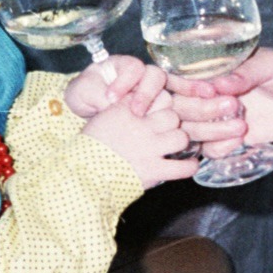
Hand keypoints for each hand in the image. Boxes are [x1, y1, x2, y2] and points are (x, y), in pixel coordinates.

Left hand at [65, 54, 163, 118]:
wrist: (87, 111)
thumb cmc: (84, 95)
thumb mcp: (82, 91)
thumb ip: (97, 95)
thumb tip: (113, 106)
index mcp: (122, 65)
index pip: (133, 67)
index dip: (125, 82)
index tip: (111, 98)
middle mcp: (141, 75)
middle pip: (156, 76)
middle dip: (146, 94)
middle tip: (136, 112)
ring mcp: (150, 92)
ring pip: (165, 93)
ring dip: (159, 107)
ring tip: (147, 121)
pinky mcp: (154, 109)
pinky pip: (168, 108)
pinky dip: (169, 112)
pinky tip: (166, 117)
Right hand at [80, 94, 200, 188]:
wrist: (83, 174)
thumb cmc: (91, 146)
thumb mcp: (104, 118)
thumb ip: (124, 108)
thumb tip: (140, 100)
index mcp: (127, 110)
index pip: (157, 98)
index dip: (159, 106)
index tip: (156, 114)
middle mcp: (142, 126)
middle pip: (172, 116)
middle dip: (170, 124)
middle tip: (165, 132)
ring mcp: (150, 148)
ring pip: (181, 137)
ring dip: (179, 142)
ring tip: (174, 147)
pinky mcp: (154, 170)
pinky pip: (183, 167)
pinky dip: (189, 166)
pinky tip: (188, 164)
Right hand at [169, 47, 272, 158]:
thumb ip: (249, 70)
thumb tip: (222, 82)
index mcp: (212, 67)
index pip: (181, 76)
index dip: (187, 85)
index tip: (209, 90)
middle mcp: (206, 92)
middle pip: (179, 106)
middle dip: (201, 110)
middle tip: (233, 106)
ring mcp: (213, 116)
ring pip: (190, 129)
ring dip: (210, 131)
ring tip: (241, 126)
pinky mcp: (224, 138)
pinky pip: (207, 149)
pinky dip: (218, 148)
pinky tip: (239, 141)